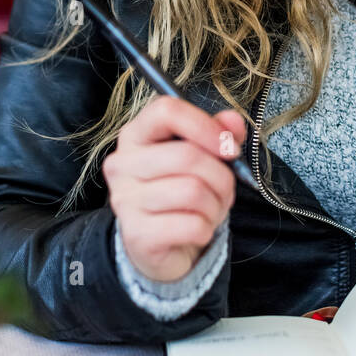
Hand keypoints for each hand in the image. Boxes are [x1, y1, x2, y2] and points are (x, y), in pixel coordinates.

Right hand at [103, 96, 244, 282]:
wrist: (161, 244)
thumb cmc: (181, 192)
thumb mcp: (200, 156)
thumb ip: (217, 133)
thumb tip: (233, 121)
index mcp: (135, 135)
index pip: (166, 111)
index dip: (204, 125)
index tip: (228, 146)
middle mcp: (122, 164)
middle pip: (187, 155)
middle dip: (221, 175)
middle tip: (225, 188)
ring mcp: (125, 200)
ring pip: (193, 191)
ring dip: (216, 204)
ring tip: (211, 209)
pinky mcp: (137, 234)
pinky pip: (192, 225)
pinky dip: (207, 228)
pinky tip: (199, 229)